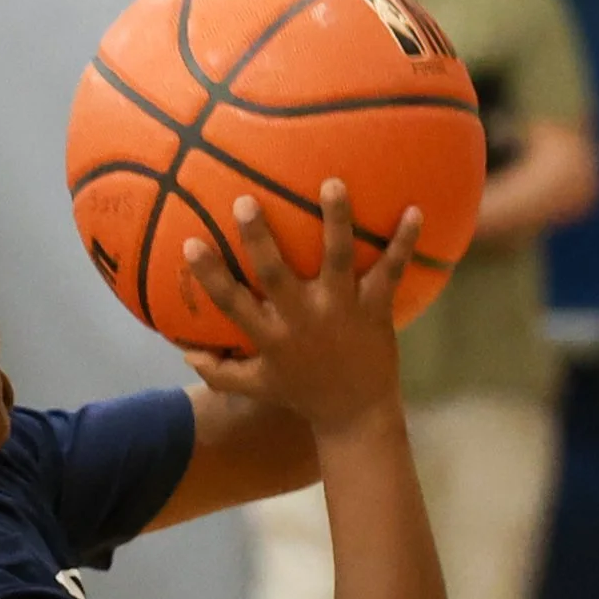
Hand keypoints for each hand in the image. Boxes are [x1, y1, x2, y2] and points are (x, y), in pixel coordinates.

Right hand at [181, 184, 424, 432]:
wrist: (355, 415)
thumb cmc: (303, 394)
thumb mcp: (257, 387)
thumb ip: (220, 372)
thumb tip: (184, 351)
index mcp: (271, 337)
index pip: (232, 303)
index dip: (210, 276)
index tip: (190, 244)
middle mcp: (303, 320)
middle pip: (277, 274)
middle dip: (260, 238)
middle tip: (246, 201)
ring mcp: (341, 311)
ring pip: (337, 259)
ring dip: (336, 221)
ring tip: (332, 184)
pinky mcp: (375, 310)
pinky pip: (391, 272)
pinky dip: (404, 243)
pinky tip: (415, 211)